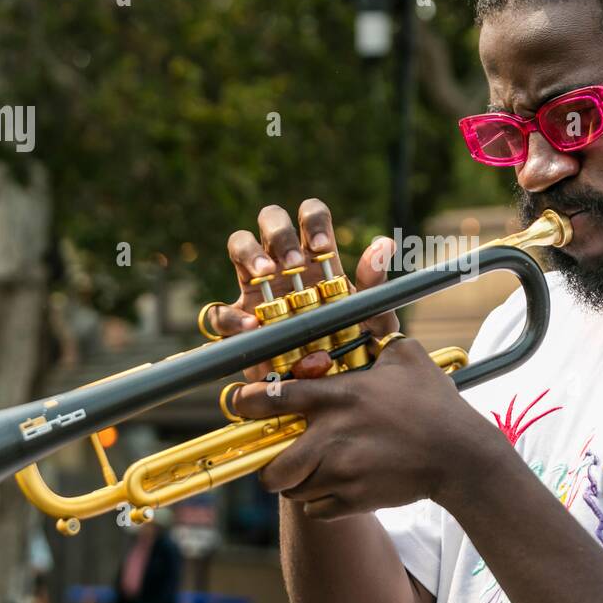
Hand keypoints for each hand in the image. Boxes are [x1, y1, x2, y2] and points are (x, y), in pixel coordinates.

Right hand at [207, 198, 398, 381]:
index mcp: (316, 256)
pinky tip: (253, 325)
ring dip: (250, 252)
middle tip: (294, 263)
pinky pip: (219, 310)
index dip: (313, 222)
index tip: (322, 249)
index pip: (311, 215)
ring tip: (266, 274)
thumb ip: (374, 284)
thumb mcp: (369, 318)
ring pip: (239, 243)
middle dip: (278, 232)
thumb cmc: (351, 344)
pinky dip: (231, 315)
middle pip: (271, 218)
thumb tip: (383, 245)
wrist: (330, 387)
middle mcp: (283, 263)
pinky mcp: (238, 322)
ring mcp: (255, 288)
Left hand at [232, 336, 521, 518]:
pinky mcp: (355, 501)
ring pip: (293, 493)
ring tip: (313, 471)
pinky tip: (337, 486)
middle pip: (271, 469)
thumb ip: (377, 328)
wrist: (461, 456)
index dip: (247, 403)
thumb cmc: (434, 402)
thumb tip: (373, 287)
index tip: (243, 405)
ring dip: (297, 484)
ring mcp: (342, 475)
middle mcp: (331, 438)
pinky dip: (320, 504)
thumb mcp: (406, 355)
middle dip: (268, 467)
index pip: (271, 399)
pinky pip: (316, 512)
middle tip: (280, 457)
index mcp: (337, 398)